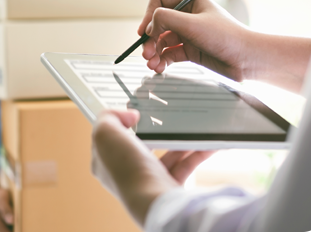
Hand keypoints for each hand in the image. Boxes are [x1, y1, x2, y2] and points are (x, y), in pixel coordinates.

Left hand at [92, 110, 212, 225]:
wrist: (154, 201)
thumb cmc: (127, 169)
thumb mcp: (105, 133)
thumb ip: (109, 116)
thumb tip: (129, 115)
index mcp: (104, 162)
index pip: (110, 137)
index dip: (120, 121)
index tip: (136, 110)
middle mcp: (125, 173)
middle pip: (141, 144)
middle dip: (156, 129)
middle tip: (165, 116)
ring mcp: (148, 181)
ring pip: (165, 153)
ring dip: (179, 139)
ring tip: (189, 125)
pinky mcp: (168, 186)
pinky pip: (185, 165)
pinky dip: (196, 152)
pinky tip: (206, 142)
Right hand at [138, 0, 251, 79]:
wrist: (247, 60)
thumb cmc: (227, 37)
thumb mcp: (193, 24)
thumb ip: (167, 19)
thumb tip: (150, 25)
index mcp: (190, 1)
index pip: (159, 1)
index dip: (149, 16)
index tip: (145, 32)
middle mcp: (188, 16)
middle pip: (158, 24)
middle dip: (150, 40)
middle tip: (146, 53)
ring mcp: (188, 33)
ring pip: (162, 41)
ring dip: (154, 52)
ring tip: (152, 64)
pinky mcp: (191, 50)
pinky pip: (169, 54)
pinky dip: (162, 61)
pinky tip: (159, 67)